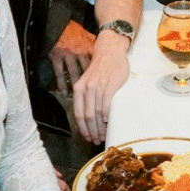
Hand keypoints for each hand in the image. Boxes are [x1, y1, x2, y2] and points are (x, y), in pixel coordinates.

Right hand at [49, 21, 95, 93]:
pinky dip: (61, 82)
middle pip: (86, 71)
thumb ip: (94, 44)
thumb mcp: (87, 34)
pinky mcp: (56, 56)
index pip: (96, 64)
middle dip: (90, 83)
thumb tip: (102, 50)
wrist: (58, 21)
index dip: (100, 74)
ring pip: (73, 73)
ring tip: (80, 97)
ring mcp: (67, 55)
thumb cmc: (74, 29)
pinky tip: (62, 90)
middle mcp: (79, 52)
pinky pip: (59, 71)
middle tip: (93, 95)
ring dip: (77, 86)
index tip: (103, 84)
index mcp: (88, 47)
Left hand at [72, 29, 130, 143]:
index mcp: (79, 89)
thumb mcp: (89, 80)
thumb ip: (87, 96)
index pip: (79, 114)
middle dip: (92, 131)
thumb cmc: (101, 68)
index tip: (88, 137)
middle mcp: (86, 88)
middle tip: (97, 140)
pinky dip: (107, 115)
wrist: (110, 50)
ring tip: (104, 135)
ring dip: (100, 127)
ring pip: (97, 113)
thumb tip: (90, 117)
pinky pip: (106, 103)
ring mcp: (98, 86)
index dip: (83, 128)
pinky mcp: (110, 84)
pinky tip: (108, 121)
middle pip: (88, 116)